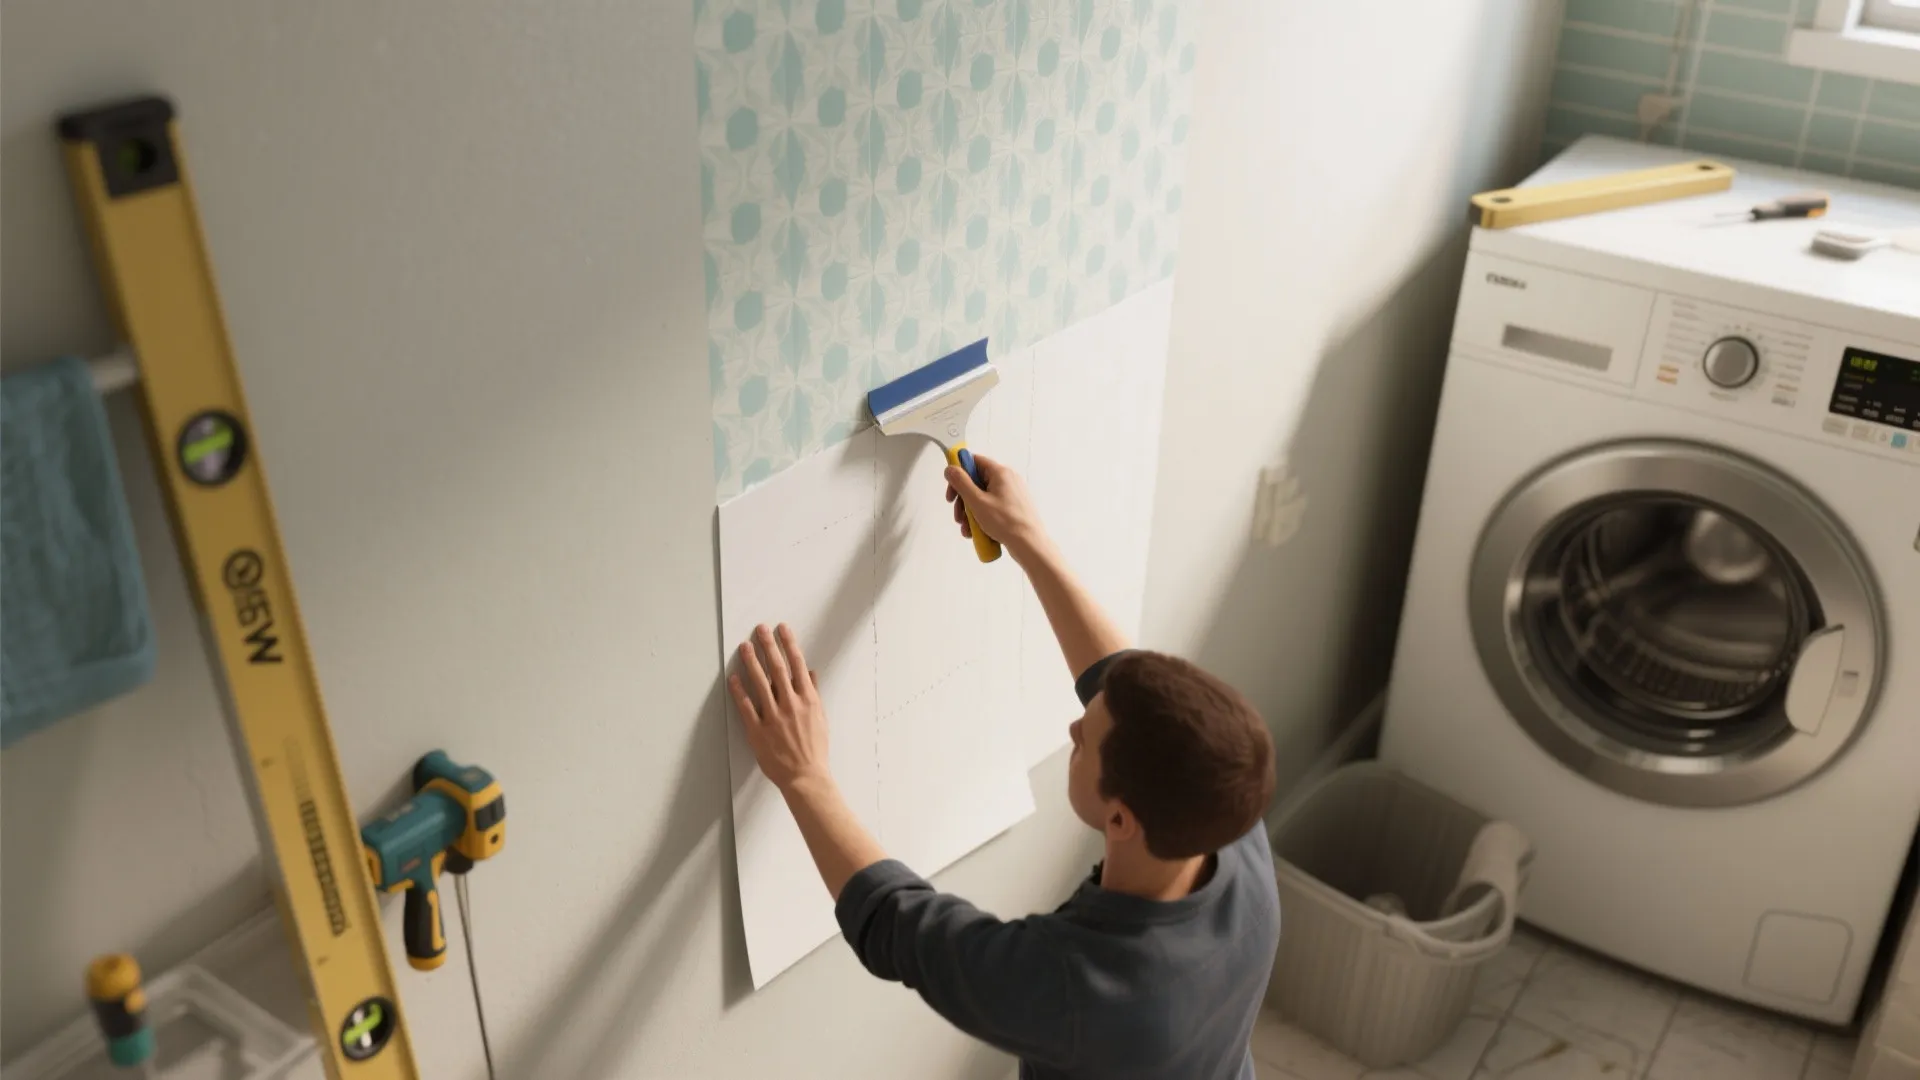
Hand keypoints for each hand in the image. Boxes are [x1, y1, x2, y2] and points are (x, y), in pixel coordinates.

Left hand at [729, 623, 830, 791]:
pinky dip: (739, 691)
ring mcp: (773, 717)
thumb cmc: (815, 749)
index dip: (788, 644)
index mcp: (808, 699)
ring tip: (744, 647)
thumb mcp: (821, 718)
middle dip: (768, 646)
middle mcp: (791, 704)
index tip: (782, 629)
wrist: (806, 776)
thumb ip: (814, 693)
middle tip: (760, 629)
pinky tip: (733, 678)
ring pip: (760, 683)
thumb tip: (810, 673)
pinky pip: (746, 706)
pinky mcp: (758, 730)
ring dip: (751, 662)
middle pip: (777, 668)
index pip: (797, 665)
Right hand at [944, 453, 1046, 557]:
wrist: (1030, 544)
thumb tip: (950, 468)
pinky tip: (975, 532)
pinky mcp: (1013, 507)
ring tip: (966, 529)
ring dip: (970, 512)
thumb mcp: (977, 501)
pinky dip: (982, 517)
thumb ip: (961, 483)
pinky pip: (992, 507)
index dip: (959, 474)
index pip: (974, 461)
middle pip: (976, 482)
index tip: (951, 492)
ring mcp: (1012, 494)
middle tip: (957, 516)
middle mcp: (1007, 479)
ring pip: (983, 497)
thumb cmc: (1004, 521)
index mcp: (1000, 472)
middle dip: (963, 501)